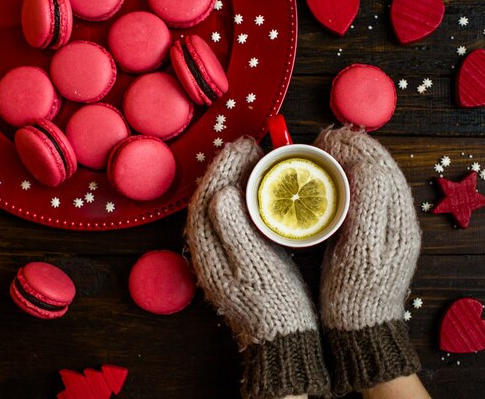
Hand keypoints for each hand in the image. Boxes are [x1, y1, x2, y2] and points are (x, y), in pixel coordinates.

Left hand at [185, 137, 329, 398]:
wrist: (279, 340)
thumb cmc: (272, 304)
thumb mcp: (254, 266)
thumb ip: (233, 229)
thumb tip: (220, 192)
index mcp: (208, 248)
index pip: (209, 195)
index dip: (224, 166)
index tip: (245, 144)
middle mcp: (205, 249)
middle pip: (209, 196)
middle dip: (226, 167)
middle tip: (250, 145)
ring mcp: (216, 254)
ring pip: (217, 207)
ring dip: (231, 179)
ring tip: (252, 160)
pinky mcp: (229, 259)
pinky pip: (227, 218)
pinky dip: (238, 198)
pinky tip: (254, 190)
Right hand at [313, 127, 421, 394]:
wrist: (360, 330)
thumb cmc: (355, 294)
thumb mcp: (360, 250)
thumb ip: (367, 206)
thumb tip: (365, 164)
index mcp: (398, 220)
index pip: (380, 169)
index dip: (355, 148)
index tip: (327, 137)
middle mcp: (399, 219)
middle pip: (380, 169)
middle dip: (354, 148)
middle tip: (324, 137)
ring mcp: (389, 228)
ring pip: (374, 180)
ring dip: (352, 159)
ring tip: (327, 149)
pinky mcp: (375, 236)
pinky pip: (366, 195)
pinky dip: (349, 178)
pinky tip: (331, 177)